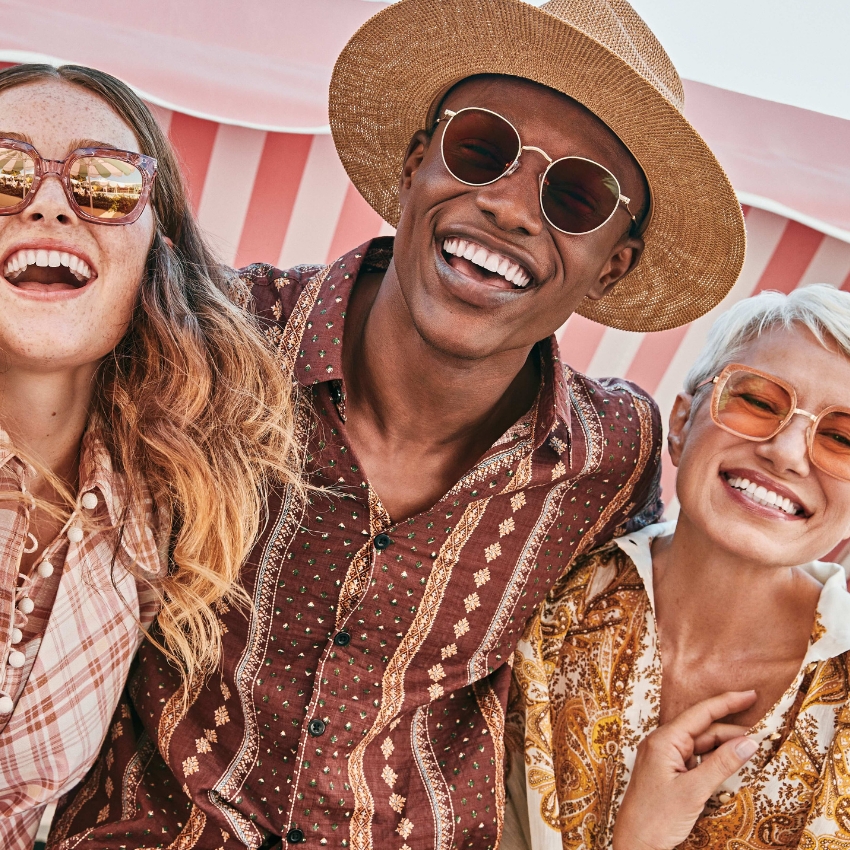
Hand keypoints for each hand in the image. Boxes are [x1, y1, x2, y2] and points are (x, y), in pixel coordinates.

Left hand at [612, 690, 758, 849]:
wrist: (636, 844)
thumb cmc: (658, 817)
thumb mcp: (695, 790)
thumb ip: (722, 764)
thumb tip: (749, 742)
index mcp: (664, 740)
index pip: (701, 713)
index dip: (727, 702)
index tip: (751, 694)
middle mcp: (663, 743)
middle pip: (703, 729)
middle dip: (732, 730)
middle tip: (763, 735)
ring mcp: (665, 758)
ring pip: (701, 745)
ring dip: (725, 746)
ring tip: (752, 750)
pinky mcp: (669, 773)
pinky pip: (696, 759)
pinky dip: (714, 760)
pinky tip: (730, 763)